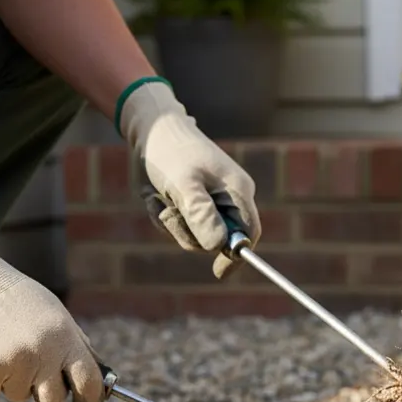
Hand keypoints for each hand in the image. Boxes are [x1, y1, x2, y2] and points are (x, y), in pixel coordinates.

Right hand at [0, 214, 106, 401]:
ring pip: (20, 396)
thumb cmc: (15, 298)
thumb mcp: (56, 315)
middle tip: (32, 370)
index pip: (89, 382)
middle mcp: (44, 353)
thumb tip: (94, 380)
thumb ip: (75, 346)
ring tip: (3, 347)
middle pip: (53, 399)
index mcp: (66, 338)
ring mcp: (15, 364)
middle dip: (44, 392)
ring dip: (13, 380)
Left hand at [117, 78, 261, 278]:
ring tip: (157, 198)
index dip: (236, 255)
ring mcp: (214, 198)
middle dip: (188, 231)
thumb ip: (202, 215)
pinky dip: (166, 214)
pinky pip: (184, 222)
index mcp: (238, 191)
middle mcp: (231, 196)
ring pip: (197, 232)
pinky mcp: (197, 199)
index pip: (249, 233)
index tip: (218, 273)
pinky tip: (154, 196)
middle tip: (168, 209)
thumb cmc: (170, 153)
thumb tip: (219, 247)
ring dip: (172, 222)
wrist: (152, 128)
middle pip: (219, 237)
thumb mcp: (183, 185)